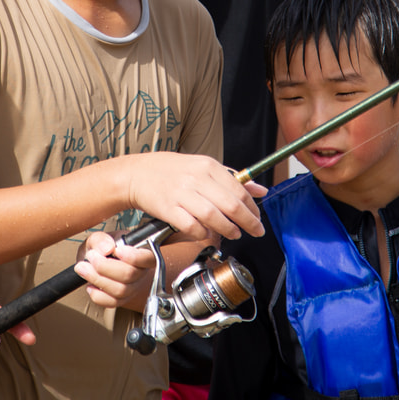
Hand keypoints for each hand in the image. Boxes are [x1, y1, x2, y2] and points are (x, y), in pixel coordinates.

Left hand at [75, 231, 155, 309]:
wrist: (98, 262)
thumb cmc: (103, 248)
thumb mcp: (100, 238)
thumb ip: (101, 239)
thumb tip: (106, 247)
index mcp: (142, 253)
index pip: (147, 258)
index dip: (134, 257)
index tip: (117, 250)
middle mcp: (141, 272)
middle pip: (129, 274)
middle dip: (105, 266)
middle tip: (91, 256)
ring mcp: (133, 288)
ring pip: (120, 290)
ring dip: (97, 279)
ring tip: (84, 268)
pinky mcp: (122, 300)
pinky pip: (112, 302)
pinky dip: (97, 295)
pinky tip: (90, 285)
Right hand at [124, 153, 266, 242]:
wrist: (137, 174)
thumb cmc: (173, 171)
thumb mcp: (204, 167)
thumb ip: (233, 179)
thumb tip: (260, 190)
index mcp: (208, 166)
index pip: (239, 190)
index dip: (252, 208)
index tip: (258, 219)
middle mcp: (196, 178)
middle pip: (231, 205)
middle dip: (248, 222)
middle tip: (255, 231)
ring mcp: (181, 194)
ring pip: (214, 217)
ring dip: (228, 229)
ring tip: (234, 233)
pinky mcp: (168, 209)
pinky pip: (192, 226)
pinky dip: (203, 233)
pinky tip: (208, 233)